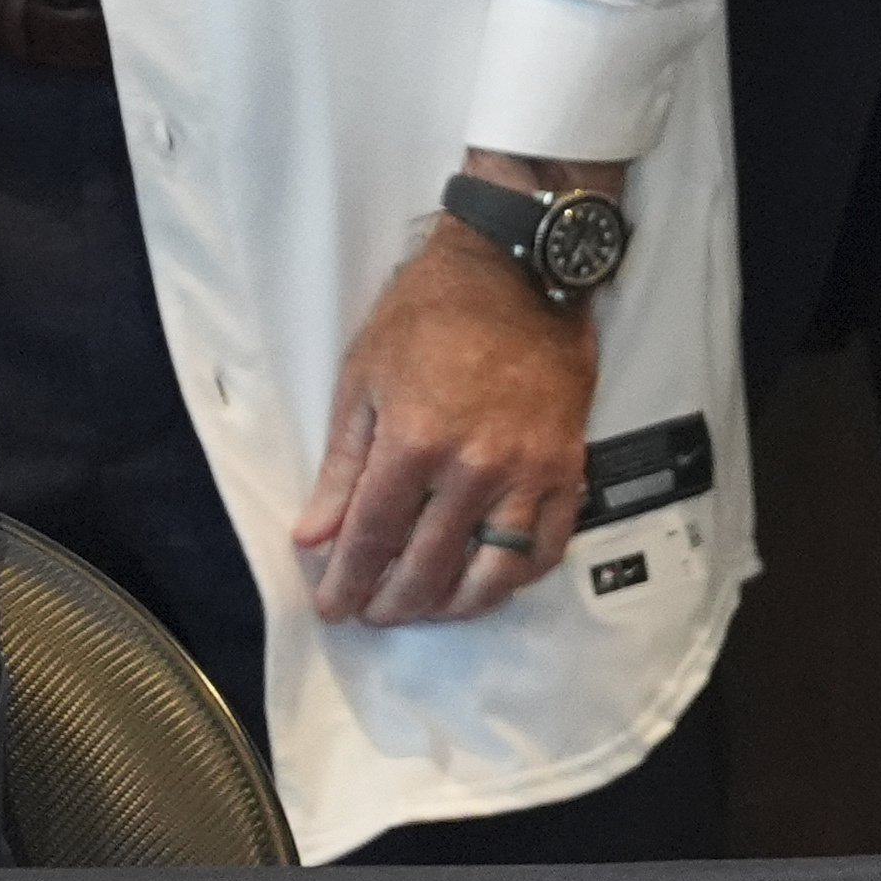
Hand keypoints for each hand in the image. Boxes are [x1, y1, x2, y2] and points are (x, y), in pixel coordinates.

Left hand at [290, 206, 596, 627]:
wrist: (514, 270)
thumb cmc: (429, 313)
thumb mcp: (364, 379)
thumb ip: (341, 467)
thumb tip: (313, 535)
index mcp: (414, 440)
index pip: (373, 539)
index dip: (347, 583)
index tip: (332, 606)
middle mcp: (474, 467)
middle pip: (428, 568)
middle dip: (391, 603)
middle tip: (371, 611)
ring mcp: (527, 472)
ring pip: (492, 574)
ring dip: (452, 606)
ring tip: (425, 607)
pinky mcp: (567, 468)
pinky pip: (547, 548)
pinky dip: (516, 578)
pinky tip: (487, 583)